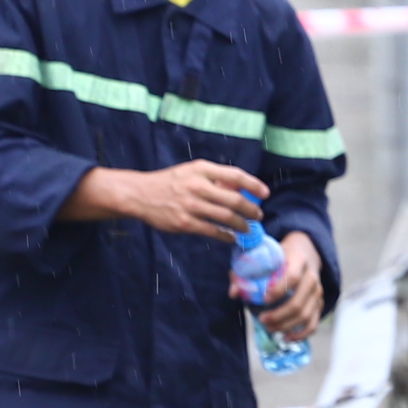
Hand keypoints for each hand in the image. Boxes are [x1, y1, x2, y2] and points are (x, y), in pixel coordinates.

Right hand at [68, 158, 268, 239]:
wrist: (141, 194)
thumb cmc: (170, 182)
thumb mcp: (192, 171)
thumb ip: (214, 178)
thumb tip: (240, 188)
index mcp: (201, 169)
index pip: (235, 175)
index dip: (254, 184)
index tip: (265, 193)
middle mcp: (197, 186)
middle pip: (234, 199)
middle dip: (250, 209)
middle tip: (258, 216)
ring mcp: (191, 205)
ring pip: (225, 217)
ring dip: (241, 225)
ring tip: (247, 228)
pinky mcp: (184, 223)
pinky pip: (211, 231)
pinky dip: (225, 236)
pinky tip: (231, 238)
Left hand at [256, 232, 327, 338]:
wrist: (305, 252)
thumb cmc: (280, 256)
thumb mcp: (264, 256)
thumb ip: (246, 272)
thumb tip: (233, 293)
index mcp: (299, 260)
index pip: (292, 277)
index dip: (278, 290)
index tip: (264, 300)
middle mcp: (312, 277)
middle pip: (299, 301)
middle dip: (279, 315)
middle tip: (262, 320)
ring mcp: (317, 292)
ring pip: (306, 315)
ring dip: (286, 326)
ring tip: (270, 328)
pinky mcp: (319, 303)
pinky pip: (313, 323)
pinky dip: (301, 334)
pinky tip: (286, 338)